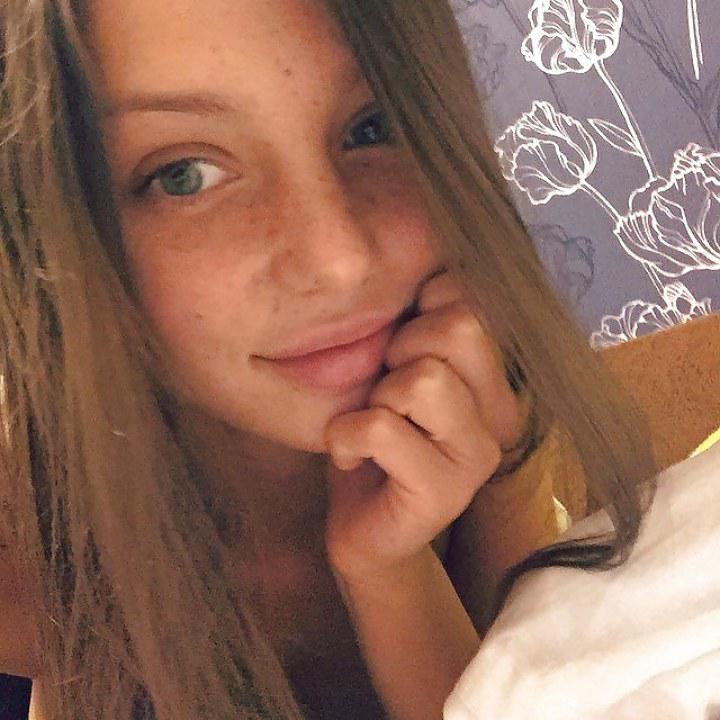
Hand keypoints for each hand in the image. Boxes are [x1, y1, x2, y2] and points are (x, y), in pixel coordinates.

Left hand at [323, 271, 526, 582]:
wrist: (365, 528)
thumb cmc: (376, 439)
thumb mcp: (397, 369)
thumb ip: (419, 323)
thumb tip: (424, 253)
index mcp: (494, 374)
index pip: (472, 297)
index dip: (419, 310)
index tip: (399, 350)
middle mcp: (503, 410)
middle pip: (460, 327)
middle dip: (400, 349)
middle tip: (383, 390)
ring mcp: (480, 454)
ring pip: (423, 378)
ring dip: (374, 398)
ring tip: (371, 426)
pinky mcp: (445, 491)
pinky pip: (382, 427)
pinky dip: (346, 436)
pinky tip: (351, 456)